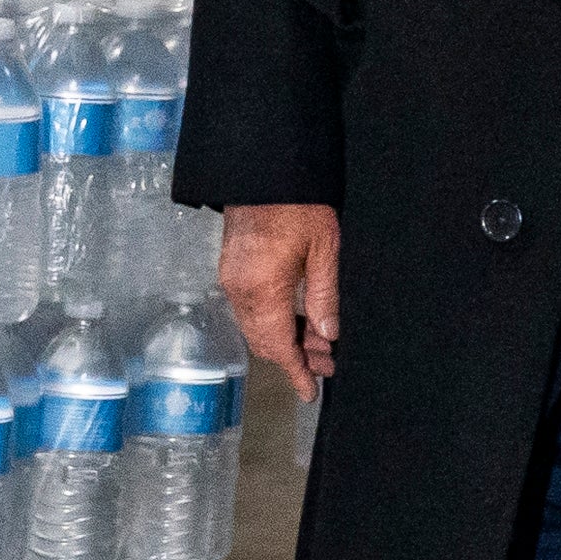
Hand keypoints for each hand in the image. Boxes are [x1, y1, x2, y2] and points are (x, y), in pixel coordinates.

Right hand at [222, 201, 342, 405]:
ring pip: (257, 327)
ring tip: (320, 341)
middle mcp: (240, 290)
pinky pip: (250, 310)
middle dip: (295, 357)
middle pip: (265, 342)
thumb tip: (328, 334)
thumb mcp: (324, 249)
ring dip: (285, 340)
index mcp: (263, 289)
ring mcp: (232, 280)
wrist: (263, 168)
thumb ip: (325, 296)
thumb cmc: (297, 203)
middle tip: (328, 362)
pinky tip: (299, 318)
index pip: (279, 346)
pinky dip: (273, 321)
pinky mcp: (231, 269)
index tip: (310, 391)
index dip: (296, 372)